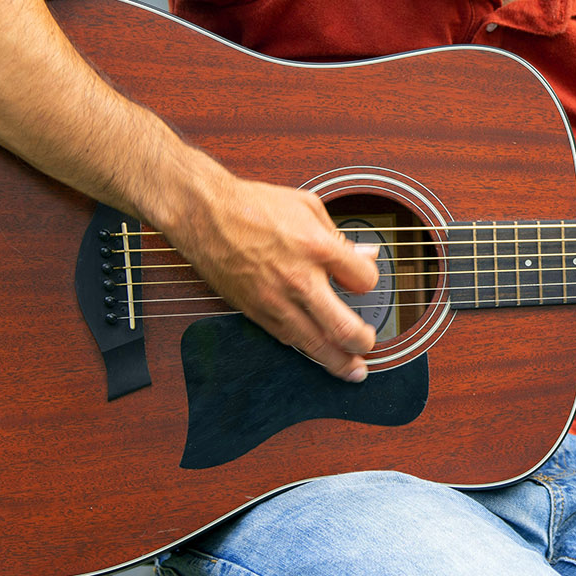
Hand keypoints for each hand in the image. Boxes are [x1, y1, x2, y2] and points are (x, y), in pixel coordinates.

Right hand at [162, 170, 379, 381]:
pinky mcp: (255, 311)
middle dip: (362, 342)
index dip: (370, 282)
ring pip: (313, 344)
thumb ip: (339, 237)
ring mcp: (275, 300)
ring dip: (338, 362)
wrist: (204, 215)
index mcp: (316, 247)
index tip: (365, 281)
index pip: (363, 280)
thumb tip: (365, 254)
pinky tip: (318, 353)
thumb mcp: (307, 207)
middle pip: (343, 327)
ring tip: (353, 370)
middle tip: (369, 346)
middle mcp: (298, 279)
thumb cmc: (253, 205)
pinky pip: (286, 339)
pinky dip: (306, 349)